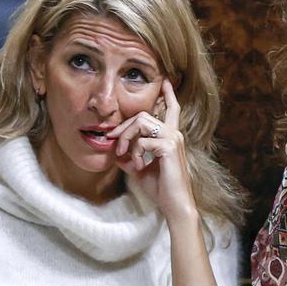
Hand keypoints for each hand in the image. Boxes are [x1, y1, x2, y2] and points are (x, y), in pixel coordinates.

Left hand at [109, 79, 198, 224]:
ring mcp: (173, 139)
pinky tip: (138, 165)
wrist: (174, 204)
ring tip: (123, 155)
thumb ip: (129, 157)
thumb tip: (114, 152)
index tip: (165, 81)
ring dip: (126, 138)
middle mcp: (174, 134)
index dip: (168, 94)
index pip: (172, 109)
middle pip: (143, 115)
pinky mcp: (168, 147)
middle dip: (124, 127)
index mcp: (171, 137)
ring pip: (142, 122)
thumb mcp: (140, 170)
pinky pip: (142, 141)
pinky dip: (135, 153)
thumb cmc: (161, 189)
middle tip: (112, 141)